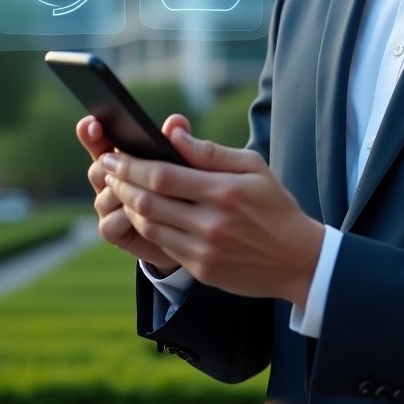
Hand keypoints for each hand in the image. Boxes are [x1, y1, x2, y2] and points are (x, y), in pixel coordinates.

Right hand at [75, 113, 183, 274]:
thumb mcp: (196, 165)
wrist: (197, 235)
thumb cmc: (197, 191)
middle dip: (108, 164)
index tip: (92, 124)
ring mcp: (111, 207)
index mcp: (127, 156)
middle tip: (118, 160)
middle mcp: (113, 180)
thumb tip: (175, 123)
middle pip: (98, 167)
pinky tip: (140, 215)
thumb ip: (185, 143)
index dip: (91, 131)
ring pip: (102, 197)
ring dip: (121, 193)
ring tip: (146, 191)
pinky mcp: (117, 232)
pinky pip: (109, 225)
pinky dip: (124, 219)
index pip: (101, 139)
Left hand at [99, 129, 324, 308]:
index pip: (163, 175)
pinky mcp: (201, 269)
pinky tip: (141, 214)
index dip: (131, 165)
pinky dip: (146, 228)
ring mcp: (204, 249)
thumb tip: (173, 134)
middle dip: (121, 182)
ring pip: (150, 225)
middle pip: (149, 201)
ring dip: (129, 206)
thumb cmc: (274, 205)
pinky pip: (163, 246)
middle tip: (107, 170)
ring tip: (120, 189)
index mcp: (224, 191)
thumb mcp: (253, 167)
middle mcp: (211, 221)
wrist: (297, 258)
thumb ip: (211, 152)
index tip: (113, 154)